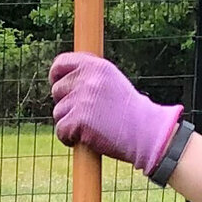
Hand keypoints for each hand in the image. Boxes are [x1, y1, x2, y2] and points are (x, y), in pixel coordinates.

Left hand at [50, 52, 181, 175]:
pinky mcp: (78, 119)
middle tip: (87, 114)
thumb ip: (89, 78)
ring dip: (69, 123)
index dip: (56, 76)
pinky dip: (70, 138)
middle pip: (56, 91)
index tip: (58, 85)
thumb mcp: (112, 82)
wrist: (146, 132)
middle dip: (66, 105)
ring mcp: (82, 98)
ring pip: (58, 112)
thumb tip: (61, 81)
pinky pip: (61, 131)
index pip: (61, 63)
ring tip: (92, 126)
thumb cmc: (129, 112)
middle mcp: (88, 78)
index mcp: (96, 65)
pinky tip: (88, 138)